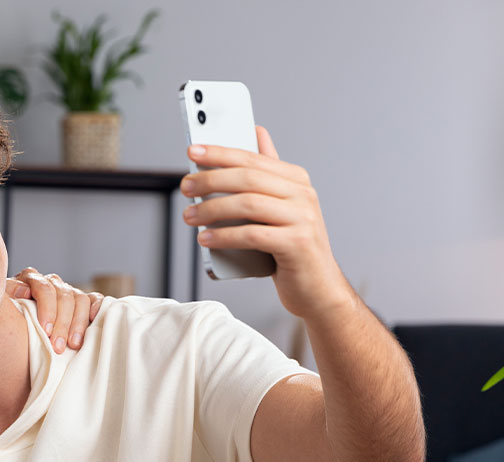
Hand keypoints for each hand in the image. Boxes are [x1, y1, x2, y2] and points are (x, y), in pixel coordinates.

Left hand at [6, 268, 102, 352]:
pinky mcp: (82, 301)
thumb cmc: (6, 320)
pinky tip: (95, 320)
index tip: (45, 331)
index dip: (47, 310)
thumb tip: (25, 291)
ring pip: (79, 299)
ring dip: (78, 323)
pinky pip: (94, 300)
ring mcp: (67, 291)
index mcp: (30, 279)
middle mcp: (51, 282)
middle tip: (58, 347)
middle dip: (62, 324)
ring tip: (74, 345)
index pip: (44, 289)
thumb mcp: (2, 308)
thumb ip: (9, 295)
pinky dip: (97, 308)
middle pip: (64, 296)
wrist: (10, 333)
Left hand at [180, 126, 354, 319]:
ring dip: (212, 209)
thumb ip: (268, 172)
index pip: (252, 158)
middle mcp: (303, 194)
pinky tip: (205, 238)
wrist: (317, 287)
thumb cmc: (291, 246)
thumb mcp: (281, 206)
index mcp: (296, 179)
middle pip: (248, 178)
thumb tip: (256, 132)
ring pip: (248, 204)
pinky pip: (252, 235)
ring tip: (189, 216)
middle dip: (210, 180)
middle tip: (185, 186)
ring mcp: (303, 219)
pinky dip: (224, 236)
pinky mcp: (297, 244)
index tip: (192, 151)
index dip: (220, 152)